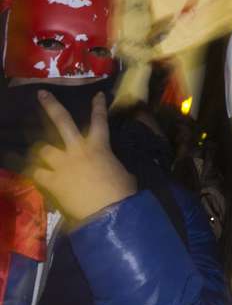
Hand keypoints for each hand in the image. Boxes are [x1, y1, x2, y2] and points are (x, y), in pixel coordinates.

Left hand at [30, 90, 136, 220]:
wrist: (108, 211)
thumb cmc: (122, 192)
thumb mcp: (122, 173)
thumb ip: (112, 166)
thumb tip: (111, 170)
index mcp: (100, 147)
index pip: (100, 120)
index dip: (98, 106)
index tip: (97, 95)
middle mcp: (78, 149)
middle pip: (62, 121)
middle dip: (51, 106)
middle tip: (41, 93)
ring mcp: (62, 164)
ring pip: (44, 148)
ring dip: (42, 151)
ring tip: (40, 153)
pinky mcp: (52, 180)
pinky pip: (37, 173)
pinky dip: (37, 173)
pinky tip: (36, 175)